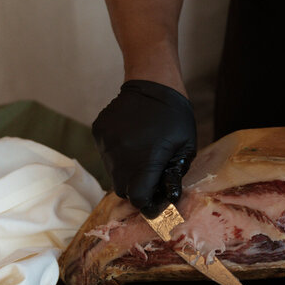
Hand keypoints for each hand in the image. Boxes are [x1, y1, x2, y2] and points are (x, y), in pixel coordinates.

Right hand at [91, 80, 196, 217]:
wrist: (153, 83)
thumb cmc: (175, 118)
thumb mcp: (185, 149)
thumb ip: (174, 176)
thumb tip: (168, 199)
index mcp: (146, 161)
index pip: (137, 197)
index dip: (146, 201)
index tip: (154, 198)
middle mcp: (121, 155)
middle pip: (122, 188)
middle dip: (136, 188)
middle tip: (149, 177)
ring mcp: (107, 143)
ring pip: (112, 172)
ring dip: (126, 171)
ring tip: (140, 153)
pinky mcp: (98, 132)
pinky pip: (106, 154)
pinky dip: (117, 154)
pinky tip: (130, 139)